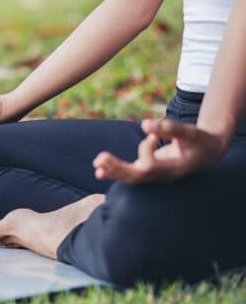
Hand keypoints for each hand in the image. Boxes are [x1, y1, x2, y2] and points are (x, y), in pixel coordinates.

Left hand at [93, 119, 225, 183]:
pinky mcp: (150, 173)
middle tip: (100, 158)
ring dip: (113, 170)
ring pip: (132, 178)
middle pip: (137, 177)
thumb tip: (144, 125)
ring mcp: (156, 177)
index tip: (151, 136)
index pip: (151, 166)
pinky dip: (116, 173)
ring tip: (96, 164)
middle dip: (118, 168)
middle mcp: (163, 177)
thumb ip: (170, 128)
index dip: (144, 150)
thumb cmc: (199, 141)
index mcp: (174, 169)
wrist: (207, 154)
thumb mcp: (191, 132)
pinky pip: (131, 176)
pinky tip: (99, 172)